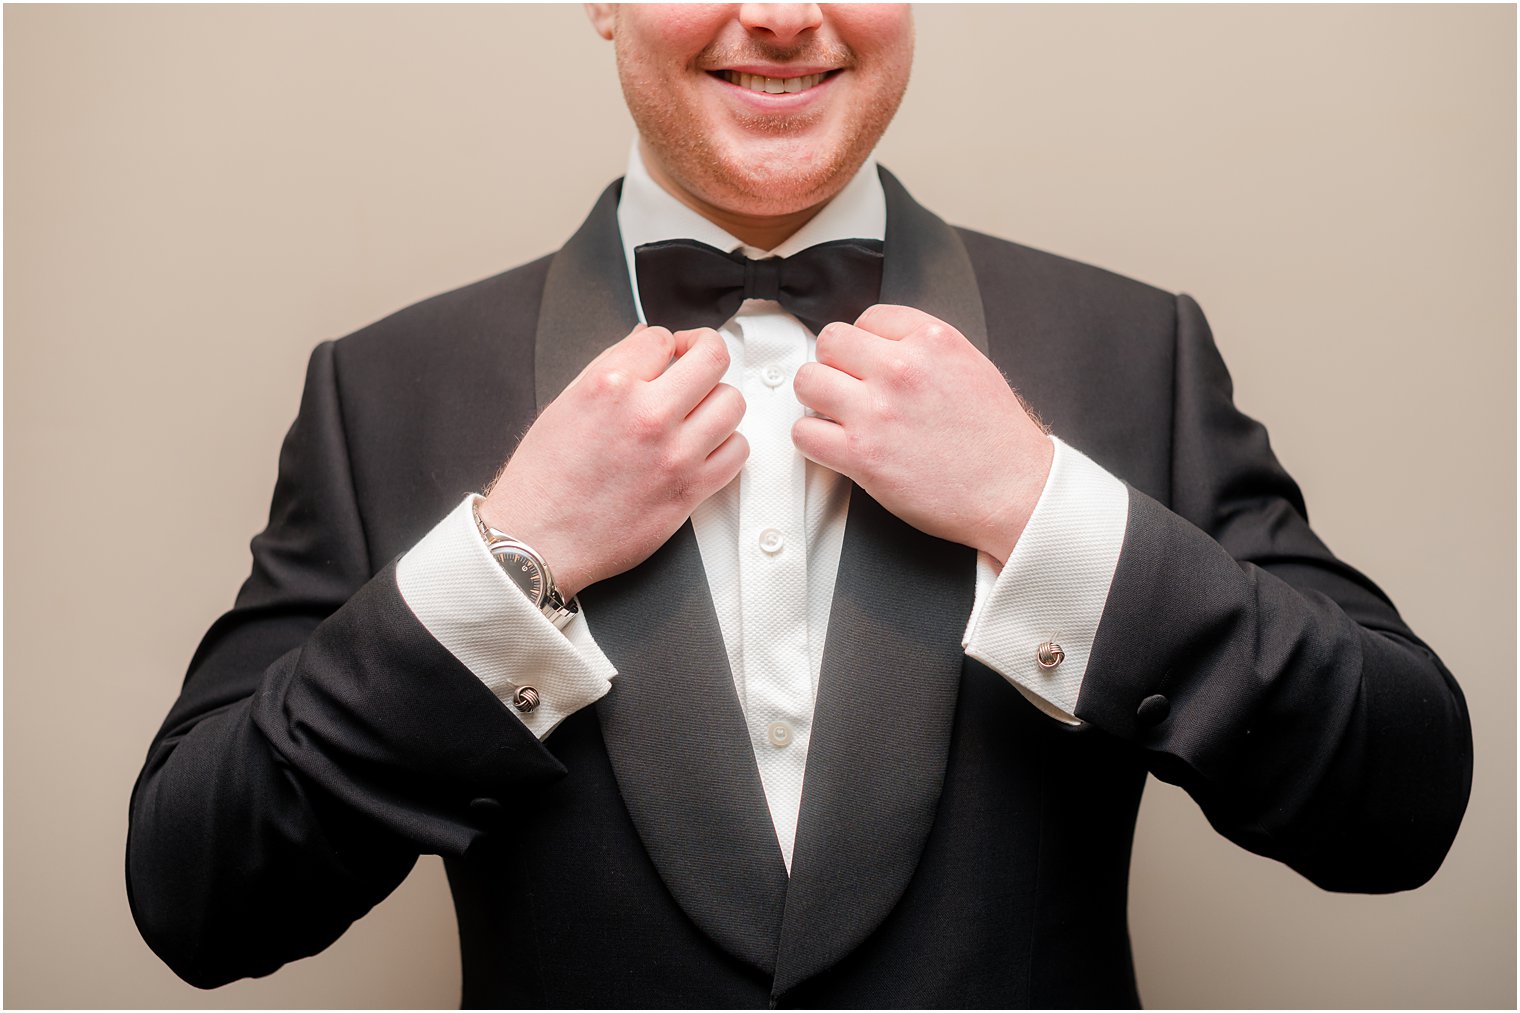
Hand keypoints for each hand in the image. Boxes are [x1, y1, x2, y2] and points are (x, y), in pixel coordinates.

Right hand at [479, 324, 746, 596]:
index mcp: (610, 385)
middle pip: (712, 358)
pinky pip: (737, 451)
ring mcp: (675, 453)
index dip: (664, 344)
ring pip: (732, 402)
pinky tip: (707, 445)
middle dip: (704, 353)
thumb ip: (611, 368)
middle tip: (695, 364)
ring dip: (718, 399)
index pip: (662, 338)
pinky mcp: (690, 489)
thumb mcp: (564, 404)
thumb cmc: (542, 481)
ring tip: (700, 409)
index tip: (665, 355)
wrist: (539, 540)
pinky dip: (728, 443)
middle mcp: (647, 414)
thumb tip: (645, 344)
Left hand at [791, 305, 1051, 563]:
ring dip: (817, 398)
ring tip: (836, 413)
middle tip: (848, 386)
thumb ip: (923, 348)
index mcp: (933, 340)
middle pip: (830, 341)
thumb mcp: (971, 366)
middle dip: (836, 363)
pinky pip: (803, 433)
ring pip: (808, 381)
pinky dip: (813, 439)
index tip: (870, 362)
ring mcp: (877, 411)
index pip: (868, 317)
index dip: (865, 343)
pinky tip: (835, 444)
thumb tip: (882, 345)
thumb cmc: (998, 439)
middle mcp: (902, 368)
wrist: (1015, 492)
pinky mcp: (861, 455)